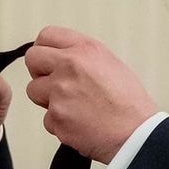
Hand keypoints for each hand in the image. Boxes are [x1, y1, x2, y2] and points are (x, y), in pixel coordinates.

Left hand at [23, 26, 156, 162]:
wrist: (136, 133)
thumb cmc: (129, 104)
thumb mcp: (111, 64)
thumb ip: (83, 58)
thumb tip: (62, 59)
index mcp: (85, 49)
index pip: (47, 36)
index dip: (44, 50)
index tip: (47, 60)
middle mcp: (69, 66)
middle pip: (32, 59)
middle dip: (39, 72)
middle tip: (53, 84)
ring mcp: (59, 92)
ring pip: (33, 91)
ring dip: (47, 100)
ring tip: (73, 107)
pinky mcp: (56, 116)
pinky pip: (47, 119)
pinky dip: (59, 124)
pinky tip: (79, 124)